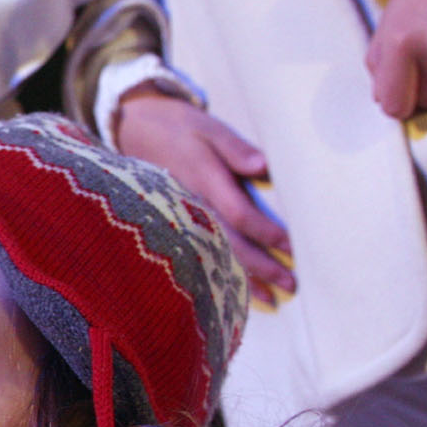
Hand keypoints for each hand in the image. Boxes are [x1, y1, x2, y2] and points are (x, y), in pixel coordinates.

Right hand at [116, 90, 292, 305]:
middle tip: (292, 285)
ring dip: (245, 278)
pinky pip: (203, 252)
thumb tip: (262, 166)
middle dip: (262, 267)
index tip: (293, 246)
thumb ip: (235, 148)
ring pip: (216, 255)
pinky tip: (239, 290)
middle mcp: (193, 206)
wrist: (134, 131)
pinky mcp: (180, 223)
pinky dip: (222, 272)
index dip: (266, 232)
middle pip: (229, 244)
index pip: (238, 214)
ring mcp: (183, 218)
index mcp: (203, 180)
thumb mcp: (208, 128)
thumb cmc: (179, 128)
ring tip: (273, 298)